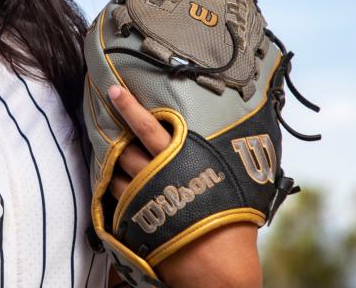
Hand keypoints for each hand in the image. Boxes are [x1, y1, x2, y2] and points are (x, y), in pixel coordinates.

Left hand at [107, 85, 262, 287]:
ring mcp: (142, 198)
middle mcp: (157, 174)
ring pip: (116, 172)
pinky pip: (114, 199)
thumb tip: (242, 132)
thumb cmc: (233, 221)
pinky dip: (113, 192)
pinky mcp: (134, 220)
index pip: (148, 125)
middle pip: (125, 148)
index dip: (129, 107)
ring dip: (115, 166)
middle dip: (118, 139)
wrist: (219, 266)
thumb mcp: (231, 178)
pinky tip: (118, 190)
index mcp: (181, 158)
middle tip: (113, 128)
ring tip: (118, 161)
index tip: (113, 90)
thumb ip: (220, 154)